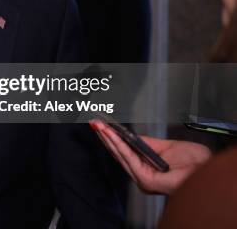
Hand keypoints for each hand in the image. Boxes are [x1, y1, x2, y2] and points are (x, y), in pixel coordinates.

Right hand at [90, 120, 210, 194]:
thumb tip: (132, 137)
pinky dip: (118, 145)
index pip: (125, 152)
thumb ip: (149, 144)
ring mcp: (142, 178)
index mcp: (147, 169)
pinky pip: (128, 158)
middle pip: (119, 153)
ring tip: (98, 126)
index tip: (103, 126)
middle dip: (106, 137)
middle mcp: (142, 175)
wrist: (207, 172)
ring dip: (108, 138)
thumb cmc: (195, 164)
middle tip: (94, 123)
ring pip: (121, 154)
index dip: (113, 138)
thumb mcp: (168, 147)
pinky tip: (111, 135)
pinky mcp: (145, 179)